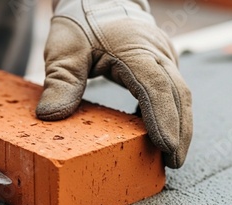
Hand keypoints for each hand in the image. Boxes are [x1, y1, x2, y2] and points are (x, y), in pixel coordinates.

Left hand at [36, 0, 191, 167]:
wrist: (99, 1)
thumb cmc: (82, 24)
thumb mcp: (64, 49)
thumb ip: (60, 81)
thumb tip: (51, 116)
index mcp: (134, 49)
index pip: (155, 87)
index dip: (162, 119)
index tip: (165, 148)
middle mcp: (156, 53)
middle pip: (177, 95)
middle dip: (179, 131)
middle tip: (174, 162)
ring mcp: (163, 57)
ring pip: (180, 94)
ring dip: (180, 125)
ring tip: (172, 155)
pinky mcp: (163, 63)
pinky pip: (173, 90)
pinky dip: (172, 114)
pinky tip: (161, 133)